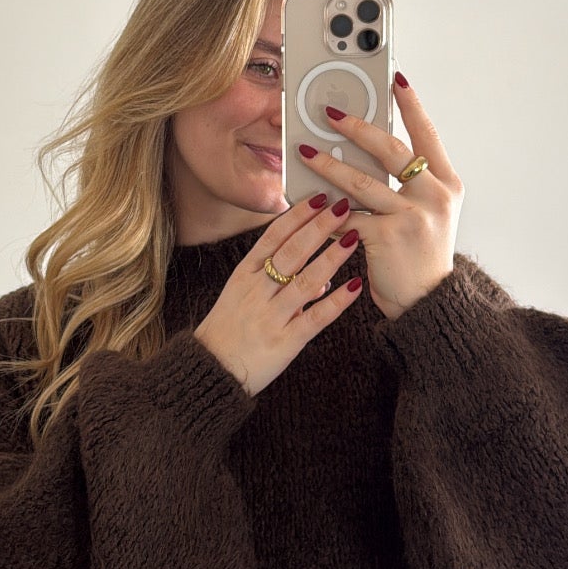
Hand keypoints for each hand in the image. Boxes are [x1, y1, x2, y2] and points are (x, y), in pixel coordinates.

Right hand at [194, 192, 364, 396]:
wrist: (211, 371)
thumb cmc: (228, 330)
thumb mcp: (241, 297)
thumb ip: (276, 283)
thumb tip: (320, 281)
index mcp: (245, 275)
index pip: (274, 237)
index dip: (298, 216)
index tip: (318, 197)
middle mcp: (258, 291)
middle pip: (292, 252)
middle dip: (319, 227)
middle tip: (342, 206)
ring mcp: (272, 316)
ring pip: (307, 281)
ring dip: (332, 258)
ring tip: (353, 238)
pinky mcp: (286, 341)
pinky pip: (316, 318)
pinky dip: (337, 301)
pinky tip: (355, 286)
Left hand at [297, 76, 464, 320]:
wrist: (427, 302)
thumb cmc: (421, 257)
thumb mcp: (429, 214)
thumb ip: (409, 184)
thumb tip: (369, 152)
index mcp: (448, 185)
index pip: (428, 134)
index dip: (412, 105)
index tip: (397, 78)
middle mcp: (435, 195)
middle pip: (391, 149)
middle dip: (357, 127)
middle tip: (330, 113)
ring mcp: (413, 216)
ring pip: (361, 180)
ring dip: (328, 165)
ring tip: (305, 152)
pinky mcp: (388, 236)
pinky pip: (347, 216)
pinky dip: (324, 210)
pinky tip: (305, 200)